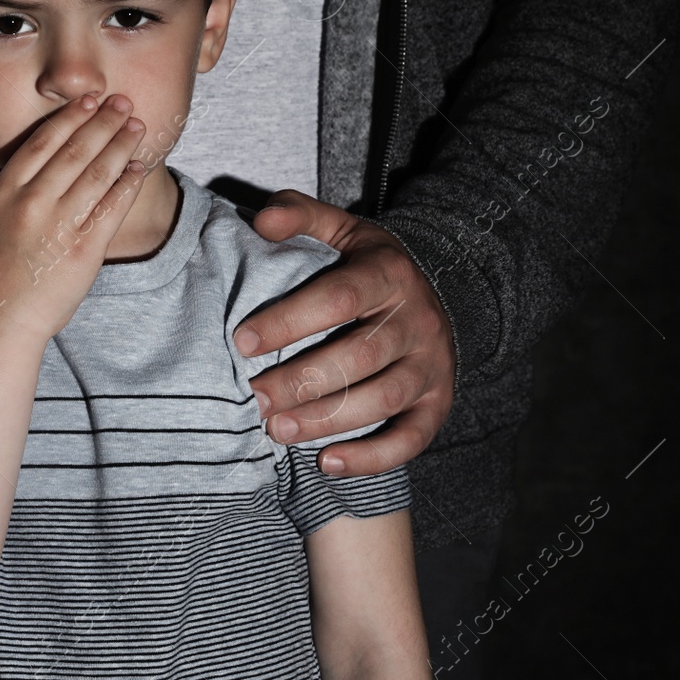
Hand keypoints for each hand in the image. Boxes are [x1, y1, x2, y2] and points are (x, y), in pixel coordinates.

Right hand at [0, 91, 148, 342]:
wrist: (1, 317)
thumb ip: (12, 183)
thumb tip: (32, 149)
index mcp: (6, 190)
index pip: (44, 140)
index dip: (71, 116)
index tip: (91, 99)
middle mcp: (32, 203)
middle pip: (76, 150)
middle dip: (105, 121)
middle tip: (124, 102)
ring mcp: (59, 226)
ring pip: (99, 173)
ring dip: (122, 144)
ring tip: (137, 126)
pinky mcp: (84, 249)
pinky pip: (113, 207)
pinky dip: (129, 183)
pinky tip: (138, 167)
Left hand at [235, 190, 455, 475]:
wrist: (437, 295)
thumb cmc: (369, 266)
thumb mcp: (342, 229)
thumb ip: (300, 215)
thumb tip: (262, 220)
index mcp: (388, 274)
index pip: (340, 297)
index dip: (290, 320)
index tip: (243, 341)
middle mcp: (416, 320)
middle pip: (360, 355)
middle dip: (302, 380)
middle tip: (255, 397)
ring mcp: (431, 364)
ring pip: (383, 399)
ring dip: (327, 420)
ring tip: (277, 430)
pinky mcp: (437, 403)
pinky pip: (412, 438)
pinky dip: (372, 457)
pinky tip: (327, 463)